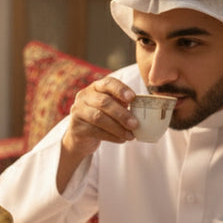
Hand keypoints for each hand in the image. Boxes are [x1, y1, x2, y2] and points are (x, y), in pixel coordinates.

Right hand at [57, 77, 137, 191]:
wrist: (80, 137)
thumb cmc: (101, 119)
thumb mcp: (111, 108)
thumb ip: (122, 104)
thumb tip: (145, 108)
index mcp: (95, 87)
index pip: (108, 83)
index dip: (121, 90)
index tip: (133, 99)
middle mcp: (84, 96)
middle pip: (104, 102)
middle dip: (122, 114)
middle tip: (135, 124)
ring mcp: (78, 111)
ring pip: (99, 118)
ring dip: (118, 128)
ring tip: (130, 135)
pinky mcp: (76, 127)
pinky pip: (96, 131)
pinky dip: (111, 136)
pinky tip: (121, 139)